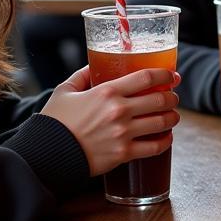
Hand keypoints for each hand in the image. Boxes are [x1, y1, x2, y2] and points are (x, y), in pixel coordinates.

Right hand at [42, 65, 181, 176]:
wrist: (47, 155)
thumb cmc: (55, 121)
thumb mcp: (65, 91)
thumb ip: (83, 75)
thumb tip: (95, 65)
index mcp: (107, 92)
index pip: (146, 77)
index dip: (165, 75)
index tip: (172, 76)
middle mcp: (119, 111)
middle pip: (160, 100)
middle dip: (172, 97)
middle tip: (173, 97)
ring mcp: (123, 133)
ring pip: (162, 122)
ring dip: (172, 118)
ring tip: (173, 116)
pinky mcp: (124, 154)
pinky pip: (155, 147)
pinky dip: (166, 141)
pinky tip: (166, 137)